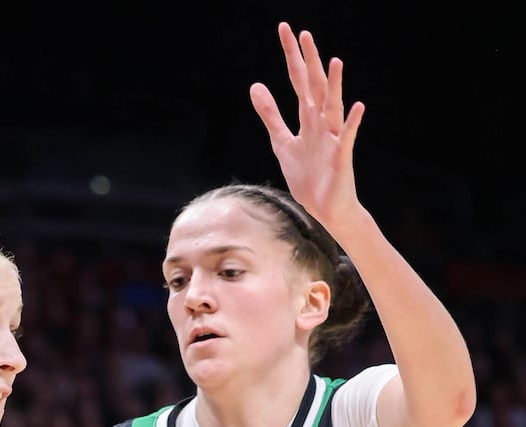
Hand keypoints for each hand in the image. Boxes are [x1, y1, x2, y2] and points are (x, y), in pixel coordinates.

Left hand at [249, 22, 363, 229]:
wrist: (325, 208)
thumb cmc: (308, 176)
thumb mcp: (281, 143)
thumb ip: (270, 115)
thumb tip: (255, 85)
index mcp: (307, 119)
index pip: (298, 81)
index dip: (291, 57)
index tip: (285, 29)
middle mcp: (321, 123)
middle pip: (314, 87)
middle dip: (309, 62)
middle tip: (304, 33)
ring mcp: (333, 139)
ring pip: (333, 108)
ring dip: (334, 87)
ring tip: (334, 62)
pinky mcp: (341, 158)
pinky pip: (348, 138)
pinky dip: (352, 123)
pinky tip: (358, 107)